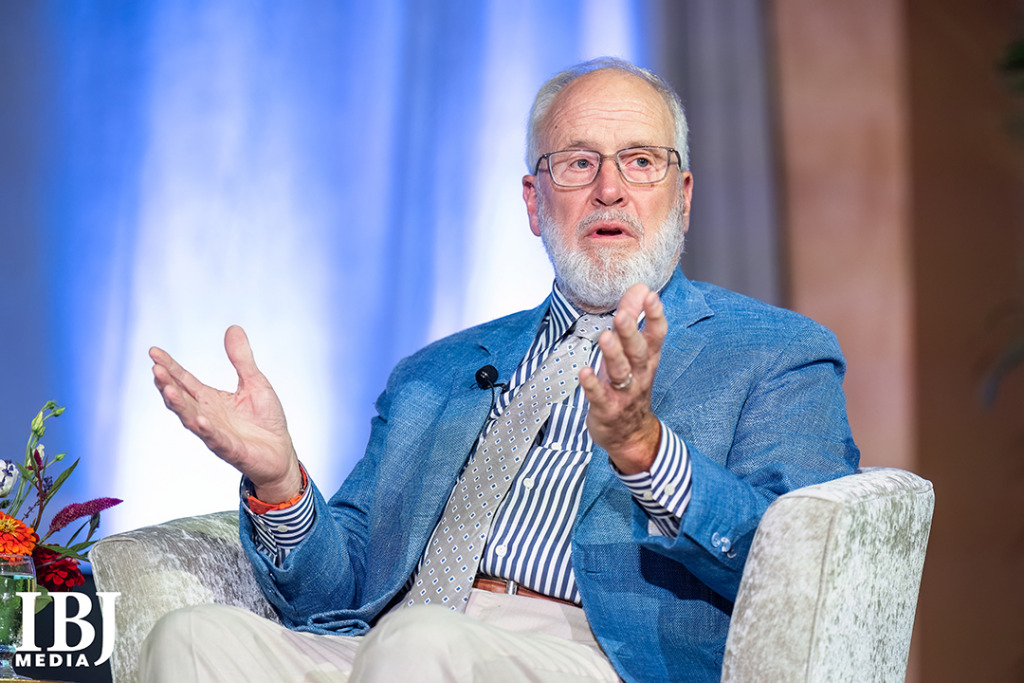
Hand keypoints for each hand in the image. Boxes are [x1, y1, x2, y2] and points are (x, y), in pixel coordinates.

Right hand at [149, 325, 301, 502]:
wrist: (280, 453)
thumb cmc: (265, 420)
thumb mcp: (255, 382)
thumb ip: (241, 359)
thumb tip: (232, 327)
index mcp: (211, 399)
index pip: (184, 380)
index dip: (169, 366)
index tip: (153, 351)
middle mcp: (207, 415)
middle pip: (181, 398)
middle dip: (167, 384)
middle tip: (155, 368)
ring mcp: (216, 433)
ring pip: (191, 418)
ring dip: (179, 405)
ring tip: (167, 389)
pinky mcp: (230, 448)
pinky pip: (216, 439)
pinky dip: (207, 430)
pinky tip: (200, 420)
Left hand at [579, 284, 666, 474]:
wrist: (631, 434)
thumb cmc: (631, 385)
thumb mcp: (635, 353)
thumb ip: (634, 319)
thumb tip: (639, 288)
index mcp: (647, 360)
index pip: (655, 335)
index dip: (654, 316)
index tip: (651, 296)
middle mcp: (638, 375)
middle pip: (637, 352)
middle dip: (631, 333)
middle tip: (623, 314)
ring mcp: (623, 393)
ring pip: (620, 372)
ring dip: (612, 354)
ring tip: (605, 337)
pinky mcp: (606, 409)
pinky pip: (599, 396)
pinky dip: (592, 385)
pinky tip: (584, 372)